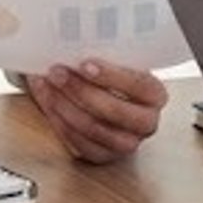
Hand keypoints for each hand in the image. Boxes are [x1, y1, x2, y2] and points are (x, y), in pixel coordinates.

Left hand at [24, 60, 165, 164]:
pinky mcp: (103, 156)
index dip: (111, 76)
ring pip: (93, 128)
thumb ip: (103, 55)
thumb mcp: (114, 62)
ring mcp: (126, 143)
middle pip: (114, 111)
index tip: (84, 64)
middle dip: (80, 91)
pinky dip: (58, 121)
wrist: (102, 96)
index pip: (138, 85)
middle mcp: (146, 122)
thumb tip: (74, 47)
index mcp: (154, 95)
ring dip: (64, 105)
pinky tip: (48, 101)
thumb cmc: (109, 77)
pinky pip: (79, 143)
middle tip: (58, 73)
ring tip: (47, 85)